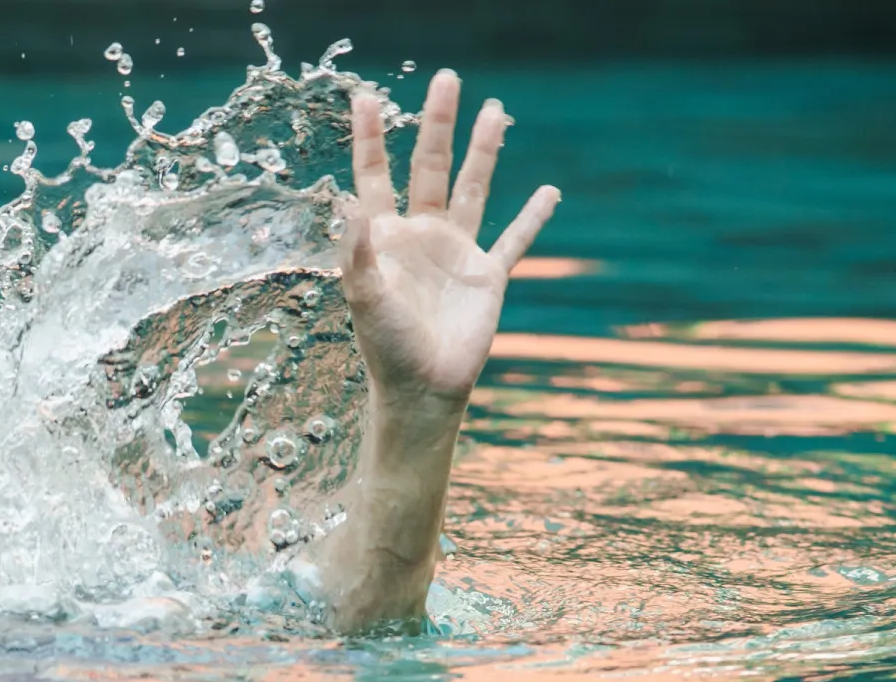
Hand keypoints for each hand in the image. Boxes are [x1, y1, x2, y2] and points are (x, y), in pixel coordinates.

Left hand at [340, 71, 559, 410]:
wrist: (422, 388)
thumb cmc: (386, 347)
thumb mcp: (365, 297)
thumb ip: (357, 251)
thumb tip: (346, 204)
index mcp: (385, 236)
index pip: (375, 175)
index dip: (371, 137)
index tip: (366, 96)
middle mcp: (421, 235)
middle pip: (430, 166)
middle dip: (438, 123)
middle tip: (447, 79)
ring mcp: (457, 251)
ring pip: (473, 188)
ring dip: (484, 151)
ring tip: (495, 111)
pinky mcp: (488, 275)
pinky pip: (515, 240)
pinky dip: (533, 218)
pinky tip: (549, 192)